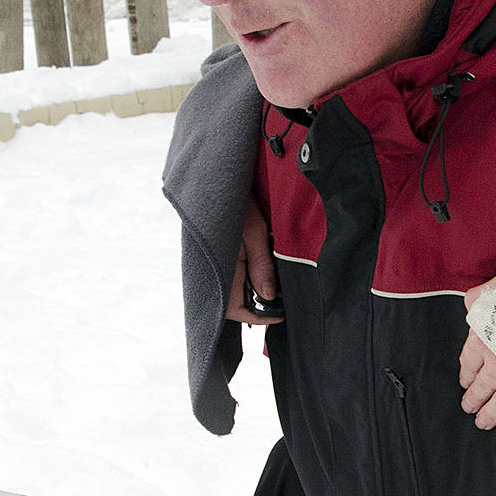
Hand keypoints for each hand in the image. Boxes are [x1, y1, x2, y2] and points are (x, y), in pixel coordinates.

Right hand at [226, 197, 281, 323]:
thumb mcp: (255, 233)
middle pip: (235, 303)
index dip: (259, 317)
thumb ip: (261, 267)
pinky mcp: (219, 254)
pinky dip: (248, 276)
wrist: (221, 178)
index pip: (236, 310)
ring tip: (275, 282)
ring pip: (235, 290)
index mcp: (222, 269)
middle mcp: (215, 271)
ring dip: (254, 289)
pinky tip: (263, 267)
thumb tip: (269, 296)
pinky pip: (233, 275)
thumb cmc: (237, 202)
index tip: (280, 313)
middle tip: (281, 301)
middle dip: (258, 305)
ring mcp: (215, 264)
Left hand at [460, 284, 495, 436]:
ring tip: (483, 423)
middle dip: (474, 397)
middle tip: (469, 406)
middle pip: (482, 385)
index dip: (467, 371)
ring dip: (490, 415)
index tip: (465, 380)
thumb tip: (472, 306)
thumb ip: (482, 297)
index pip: (470, 359)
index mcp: (486, 337)